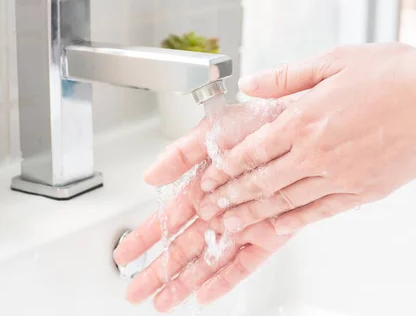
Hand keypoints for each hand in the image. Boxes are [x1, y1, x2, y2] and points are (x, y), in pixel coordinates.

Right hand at [113, 101, 287, 310]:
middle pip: (180, 248)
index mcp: (200, 188)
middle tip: (135, 290)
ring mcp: (240, 225)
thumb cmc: (256, 122)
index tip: (124, 254)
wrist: (296, 123)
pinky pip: (244, 263)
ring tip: (161, 301)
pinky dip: (224, 279)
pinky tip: (205, 294)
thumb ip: (178, 155)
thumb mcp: (208, 133)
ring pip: (205, 261)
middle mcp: (217, 210)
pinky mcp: (267, 235)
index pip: (164, 220)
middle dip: (156, 270)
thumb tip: (149, 176)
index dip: (143, 239)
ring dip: (183, 281)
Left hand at [197, 43, 415, 235]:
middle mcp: (315, 152)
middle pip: (260, 181)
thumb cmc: (392, 75)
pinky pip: (318, 212)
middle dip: (229, 197)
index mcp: (304, 119)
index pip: (251, 151)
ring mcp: (338, 176)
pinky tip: (275, 227)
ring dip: (252, 214)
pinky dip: (292, 221)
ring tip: (229, 225)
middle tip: (207, 209)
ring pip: (284, 201)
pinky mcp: (360, 191)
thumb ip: (286, 77)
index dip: (224, 168)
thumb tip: (250, 83)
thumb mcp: (333, 62)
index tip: (206, 178)